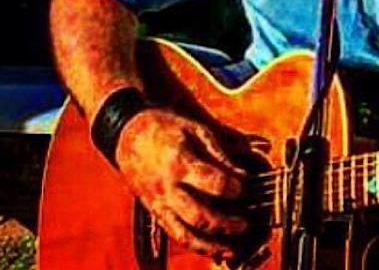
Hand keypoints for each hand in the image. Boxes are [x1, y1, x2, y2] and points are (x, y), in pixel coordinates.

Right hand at [115, 107, 248, 260]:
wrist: (131, 137)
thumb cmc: (168, 130)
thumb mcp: (196, 130)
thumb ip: (219, 153)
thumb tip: (241, 174)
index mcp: (180, 162)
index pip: (212, 182)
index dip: (234, 187)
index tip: (247, 186)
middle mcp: (168, 188)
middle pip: (198, 215)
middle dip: (225, 224)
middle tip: (246, 223)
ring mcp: (159, 204)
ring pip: (184, 234)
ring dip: (210, 245)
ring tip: (232, 248)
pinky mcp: (155, 212)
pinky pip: (174, 235)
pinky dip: (195, 245)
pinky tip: (213, 248)